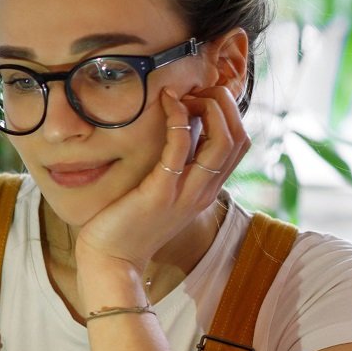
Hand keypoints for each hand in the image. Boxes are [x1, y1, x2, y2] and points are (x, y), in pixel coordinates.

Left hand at [73, 85, 249, 276]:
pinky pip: (180, 148)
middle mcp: (203, 192)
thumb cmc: (130, 224)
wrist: (112, 260)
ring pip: (222, 142)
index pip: (239, 144)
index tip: (201, 98)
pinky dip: (179, 120)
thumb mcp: (163, 193)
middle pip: (239, 138)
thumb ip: (176, 167)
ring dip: (209, 108)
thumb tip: (179, 130)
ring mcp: (185, 193)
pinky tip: (167, 103)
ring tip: (184, 94)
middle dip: (224, 104)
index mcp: (207, 190)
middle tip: (196, 91)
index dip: (229, 113)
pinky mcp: (161, 192)